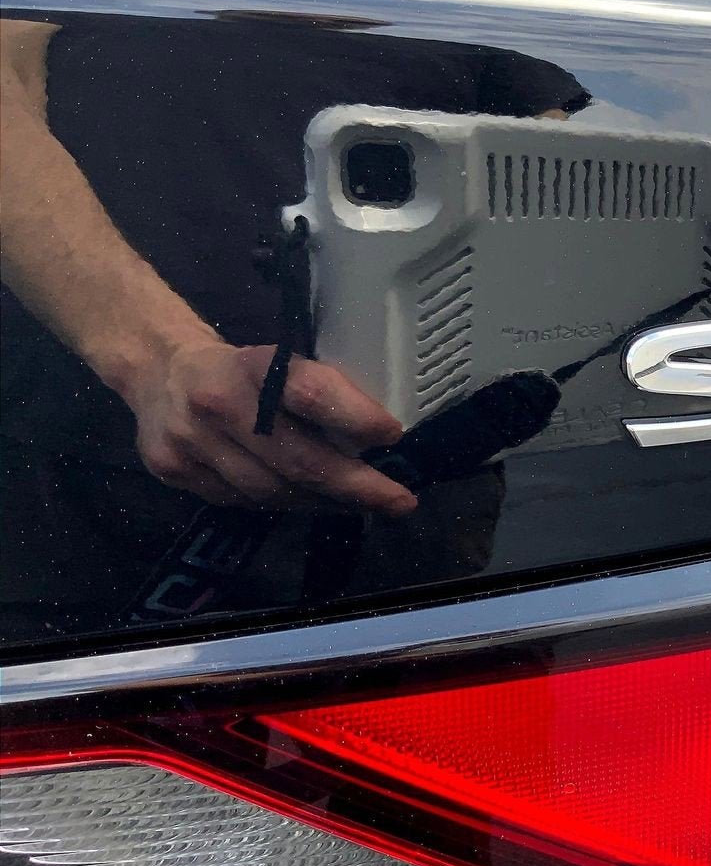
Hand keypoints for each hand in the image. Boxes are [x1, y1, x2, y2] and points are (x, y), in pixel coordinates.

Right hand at [125, 340, 417, 514]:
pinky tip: (314, 502)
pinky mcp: (174, 472)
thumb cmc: (239, 368)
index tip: (392, 435)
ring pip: (272, 491)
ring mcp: (191, 443)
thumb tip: (380, 434)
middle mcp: (218, 403)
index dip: (356, 417)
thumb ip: (318, 391)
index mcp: (251, 365)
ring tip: (363, 505)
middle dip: (357, 487)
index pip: (311, 393)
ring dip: (326, 502)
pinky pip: (244, 501)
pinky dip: (287, 504)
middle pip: (298, 459)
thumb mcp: (278, 361)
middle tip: (399, 501)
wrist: (157, 370)